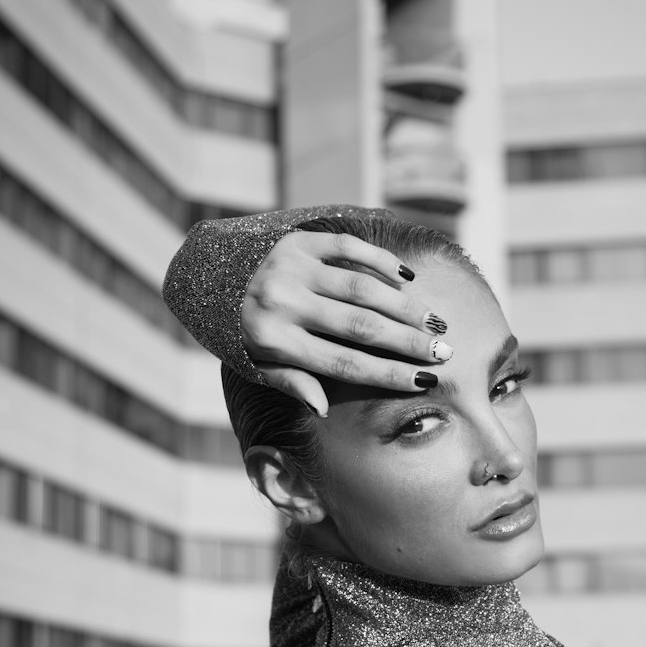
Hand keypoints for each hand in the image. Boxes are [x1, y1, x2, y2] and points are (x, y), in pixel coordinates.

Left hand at [241, 230, 452, 414]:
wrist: (201, 272)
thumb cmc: (233, 330)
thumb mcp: (252, 364)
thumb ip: (289, 382)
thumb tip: (322, 406)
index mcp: (275, 340)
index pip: (344, 362)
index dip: (388, 373)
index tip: (424, 381)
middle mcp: (286, 302)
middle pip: (361, 326)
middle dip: (408, 342)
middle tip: (444, 352)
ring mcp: (294, 267)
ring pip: (363, 288)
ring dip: (404, 306)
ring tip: (434, 323)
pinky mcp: (299, 240)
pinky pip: (350, 249)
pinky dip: (382, 263)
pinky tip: (408, 280)